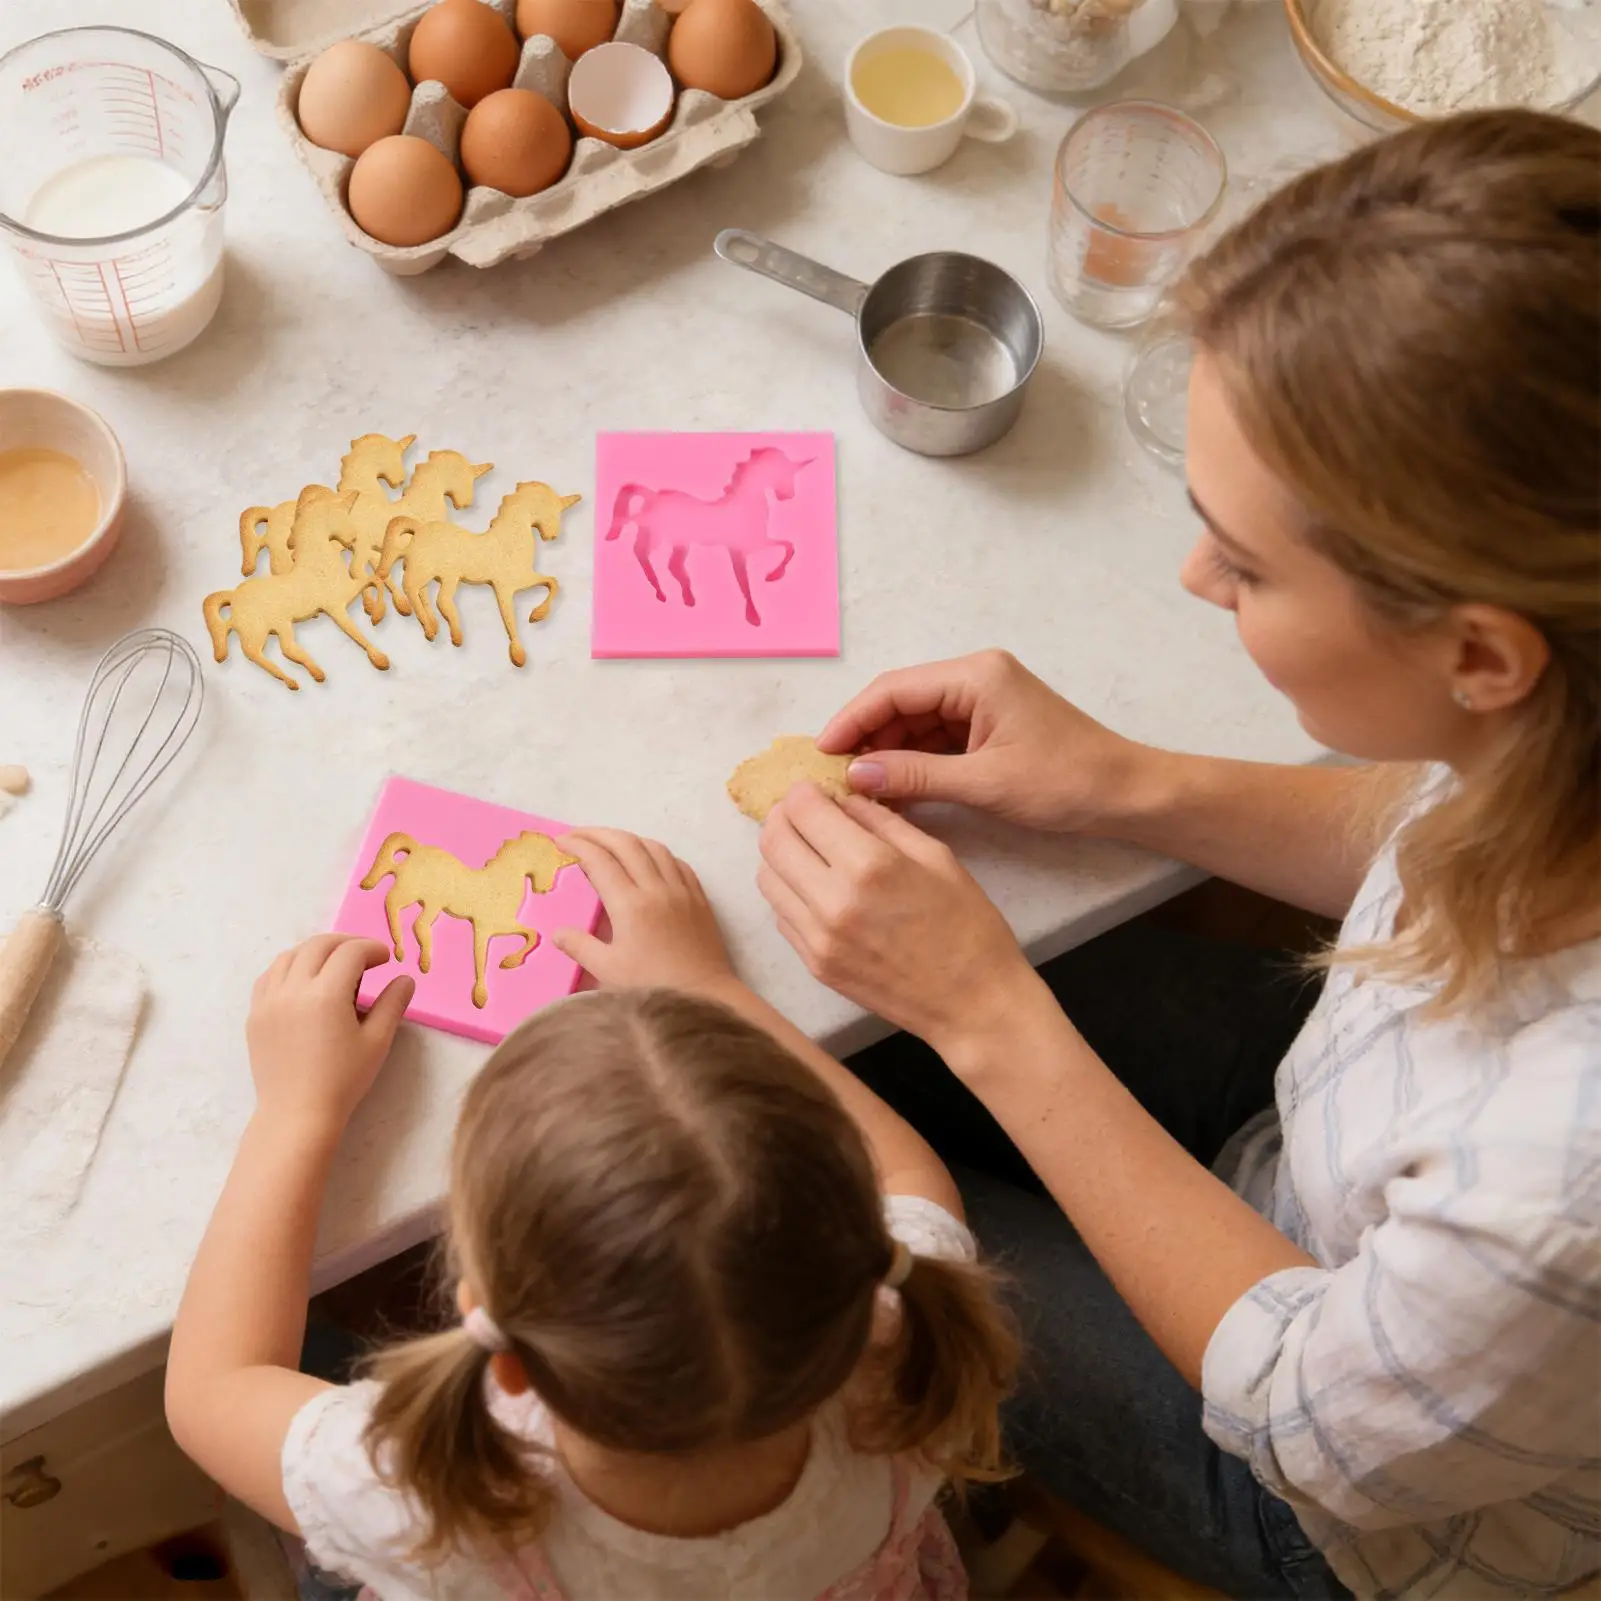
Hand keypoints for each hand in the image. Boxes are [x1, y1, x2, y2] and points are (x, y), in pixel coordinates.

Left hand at [246, 936, 411, 1137]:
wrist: (297, 1113)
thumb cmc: (343, 1080)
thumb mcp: (377, 1042)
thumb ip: (392, 1004)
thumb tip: (405, 979)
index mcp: (326, 995)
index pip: (350, 953)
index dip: (371, 949)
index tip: (386, 958)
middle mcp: (293, 989)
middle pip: (318, 945)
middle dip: (345, 942)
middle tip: (365, 955)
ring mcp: (268, 1000)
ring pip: (289, 955)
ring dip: (315, 950)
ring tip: (333, 964)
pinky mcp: (255, 1014)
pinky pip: (269, 976)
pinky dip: (288, 967)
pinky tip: (302, 980)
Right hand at [553, 829, 735, 994]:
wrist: (704, 995)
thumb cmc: (653, 986)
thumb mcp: (608, 970)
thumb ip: (580, 947)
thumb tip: (558, 932)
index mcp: (630, 905)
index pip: (599, 861)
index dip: (578, 845)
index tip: (560, 842)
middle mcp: (656, 888)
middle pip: (625, 844)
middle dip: (598, 833)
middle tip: (577, 835)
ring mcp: (681, 890)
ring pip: (654, 847)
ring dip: (628, 838)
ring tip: (609, 843)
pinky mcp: (698, 897)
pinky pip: (677, 862)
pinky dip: (657, 853)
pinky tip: (649, 859)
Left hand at [758, 784, 1039, 1053]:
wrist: (972, 1003)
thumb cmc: (967, 925)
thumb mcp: (935, 856)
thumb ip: (881, 822)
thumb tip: (841, 800)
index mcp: (869, 866)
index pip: (802, 810)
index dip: (803, 792)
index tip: (815, 790)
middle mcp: (832, 902)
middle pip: (772, 841)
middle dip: (783, 817)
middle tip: (804, 814)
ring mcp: (817, 939)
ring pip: (767, 879)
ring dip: (781, 855)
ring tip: (809, 850)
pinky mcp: (814, 965)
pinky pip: (780, 915)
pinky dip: (789, 892)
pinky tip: (817, 888)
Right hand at [820, 649, 1148, 833]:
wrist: (1124, 794)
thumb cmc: (1065, 782)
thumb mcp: (983, 783)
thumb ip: (915, 776)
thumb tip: (856, 777)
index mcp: (976, 676)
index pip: (894, 689)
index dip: (852, 720)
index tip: (821, 752)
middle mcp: (975, 677)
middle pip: (901, 701)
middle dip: (866, 737)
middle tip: (832, 775)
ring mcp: (982, 700)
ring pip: (915, 721)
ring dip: (886, 752)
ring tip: (855, 787)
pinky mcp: (988, 724)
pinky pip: (936, 737)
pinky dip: (912, 761)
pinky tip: (890, 788)